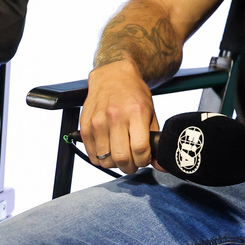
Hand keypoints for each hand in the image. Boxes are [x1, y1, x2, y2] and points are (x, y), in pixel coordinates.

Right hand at [80, 60, 159, 174]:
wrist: (113, 77)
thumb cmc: (134, 94)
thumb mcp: (150, 111)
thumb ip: (154, 136)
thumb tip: (159, 160)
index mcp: (136, 113)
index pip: (140, 148)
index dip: (144, 160)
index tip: (145, 160)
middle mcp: (115, 118)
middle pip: (121, 157)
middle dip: (130, 167)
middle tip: (134, 164)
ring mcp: (98, 123)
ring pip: (105, 159)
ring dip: (115, 164)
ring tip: (121, 157)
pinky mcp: (85, 127)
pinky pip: (91, 154)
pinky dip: (101, 159)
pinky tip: (109, 151)